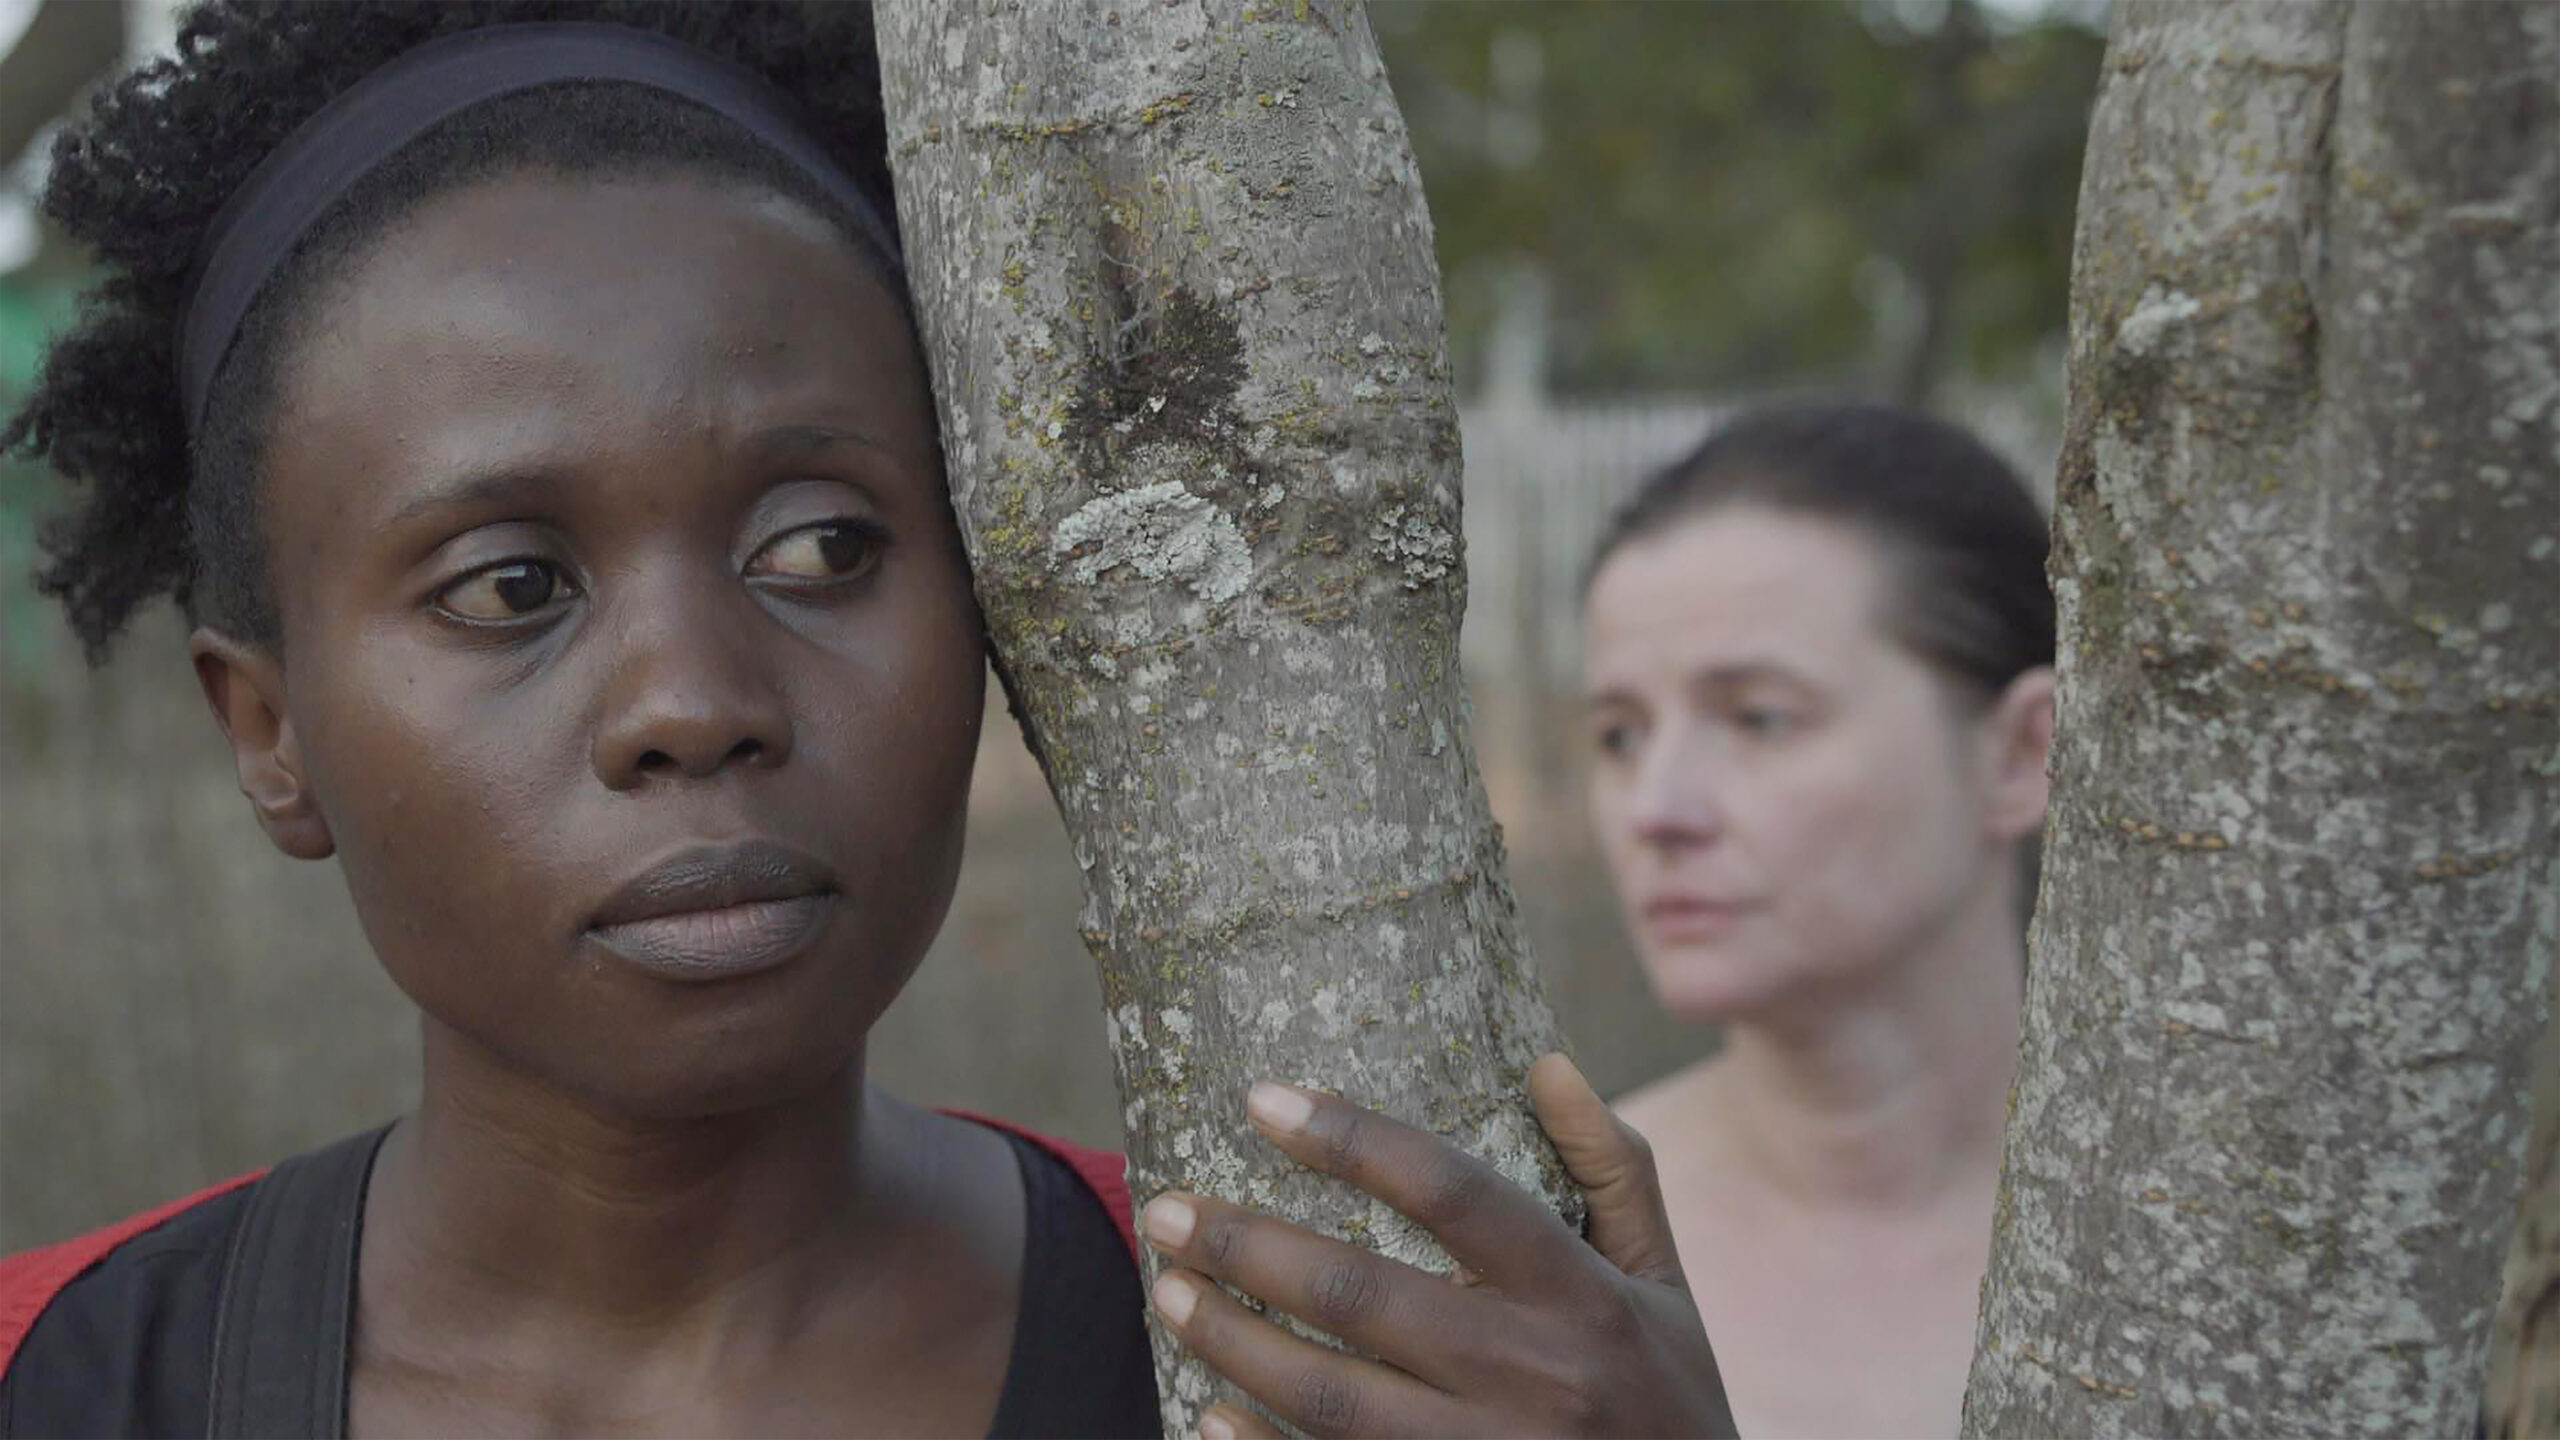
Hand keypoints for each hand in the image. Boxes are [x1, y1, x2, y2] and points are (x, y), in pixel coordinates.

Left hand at [1140, 1053, 1738, 1438]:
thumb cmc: (1672, 1403)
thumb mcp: (1668, 1287)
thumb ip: (1616, 1172)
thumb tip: (1547, 1065)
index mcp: (1583, 1296)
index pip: (1452, 1192)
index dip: (1352, 1138)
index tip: (1262, 1099)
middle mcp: (1535, 1375)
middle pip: (1362, 1296)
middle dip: (1246, 1246)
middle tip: (1164, 1208)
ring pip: (1331, 1396)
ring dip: (1232, 1342)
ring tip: (1167, 1292)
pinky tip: (1210, 1413)